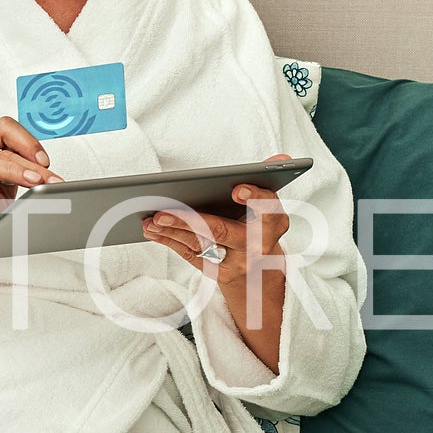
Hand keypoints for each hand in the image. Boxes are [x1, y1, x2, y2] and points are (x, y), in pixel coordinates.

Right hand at [0, 116, 64, 270]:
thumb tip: (53, 181)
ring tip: (31, 180)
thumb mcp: (7, 195)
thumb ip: (24, 181)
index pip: (6, 130)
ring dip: (12, 169)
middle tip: (49, 179)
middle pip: (0, 143)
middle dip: (30, 161)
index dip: (29, 142)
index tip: (47, 162)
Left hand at [140, 155, 295, 280]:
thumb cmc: (259, 229)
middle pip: (222, 231)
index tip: (237, 189)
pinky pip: (189, 254)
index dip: (255, 199)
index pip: (268, 210)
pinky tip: (152, 230)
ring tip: (150, 218)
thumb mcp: (268, 207)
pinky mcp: (217, 273)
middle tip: (162, 211)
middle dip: (190, 220)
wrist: (260, 272)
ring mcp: (236, 262)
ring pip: (200, 244)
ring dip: (171, 230)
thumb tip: (282, 159)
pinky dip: (169, 240)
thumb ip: (267, 181)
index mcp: (273, 224)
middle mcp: (256, 246)